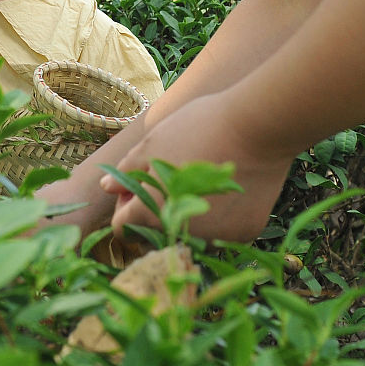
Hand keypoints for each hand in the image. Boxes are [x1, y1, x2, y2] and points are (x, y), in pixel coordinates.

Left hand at [101, 92, 296, 244]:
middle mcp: (181, 234)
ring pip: (189, 232)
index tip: (138, 182)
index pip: (123, 227)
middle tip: (167, 178)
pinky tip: (223, 187)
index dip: (125, 205)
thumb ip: (126, 173)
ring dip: (186, 214)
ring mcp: (215, 237)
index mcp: (151, 215)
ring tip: (197, 178)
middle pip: (154, 232)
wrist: (257, 127)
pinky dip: (218, 215)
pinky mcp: (244, 233)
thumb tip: (107, 188)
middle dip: (153, 211)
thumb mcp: (150, 145)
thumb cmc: (196, 129)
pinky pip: (220, 230)